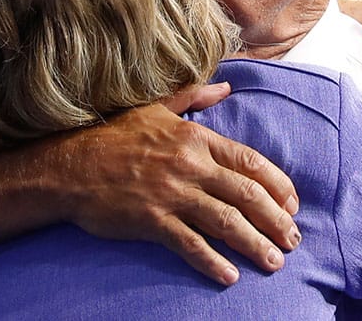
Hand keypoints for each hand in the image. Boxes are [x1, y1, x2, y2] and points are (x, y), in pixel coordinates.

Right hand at [49, 97, 300, 285]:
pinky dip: (213, 261)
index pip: (250, 162)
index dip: (278, 186)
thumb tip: (225, 87)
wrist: (68, 165)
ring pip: (227, 221)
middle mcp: (190, 165)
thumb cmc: (112, 136)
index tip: (293, 204)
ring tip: (274, 261)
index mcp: (195, 138)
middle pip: (247, 194)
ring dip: (255, 243)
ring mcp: (172, 193)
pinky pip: (191, 243)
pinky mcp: (152, 220)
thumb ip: (193, 97)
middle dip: (276, 220)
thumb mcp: (155, 108)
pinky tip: (229, 275)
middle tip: (293, 240)